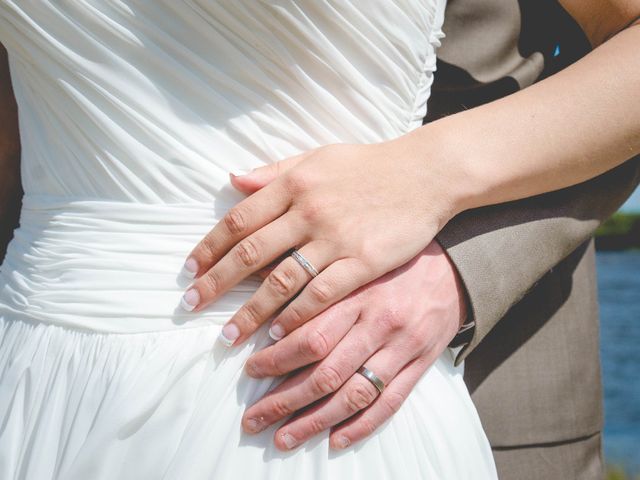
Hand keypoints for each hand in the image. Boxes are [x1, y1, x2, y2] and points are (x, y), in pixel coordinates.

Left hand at [179, 137, 463, 346]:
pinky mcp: (362, 261)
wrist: (424, 174)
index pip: (240, 219)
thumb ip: (275, 170)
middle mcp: (308, 210)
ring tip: (228, 335)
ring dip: (251, 311)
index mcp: (294, 183)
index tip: (190, 269)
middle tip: (191, 306)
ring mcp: (336, 237)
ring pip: (282, 280)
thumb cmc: (369, 166)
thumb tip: (234, 180)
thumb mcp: (319, 157)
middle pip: (251, 252)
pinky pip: (321, 294)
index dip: (210, 246)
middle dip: (216, 282)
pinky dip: (296, 316)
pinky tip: (277, 333)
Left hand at [240, 240, 466, 449]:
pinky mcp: (420, 364)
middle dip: (285, 400)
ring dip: (315, 421)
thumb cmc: (392, 265)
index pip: (311, 335)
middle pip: (326, 372)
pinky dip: (362, 426)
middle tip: (253, 419)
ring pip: (354, 394)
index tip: (251, 372)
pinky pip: (391, 402)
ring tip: (284, 438)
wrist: (451, 268)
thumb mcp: (354, 262)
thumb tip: (265, 278)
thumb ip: (314, 278)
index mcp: (358, 295)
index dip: (277, 358)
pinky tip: (335, 440)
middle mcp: (379, 324)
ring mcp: (402, 348)